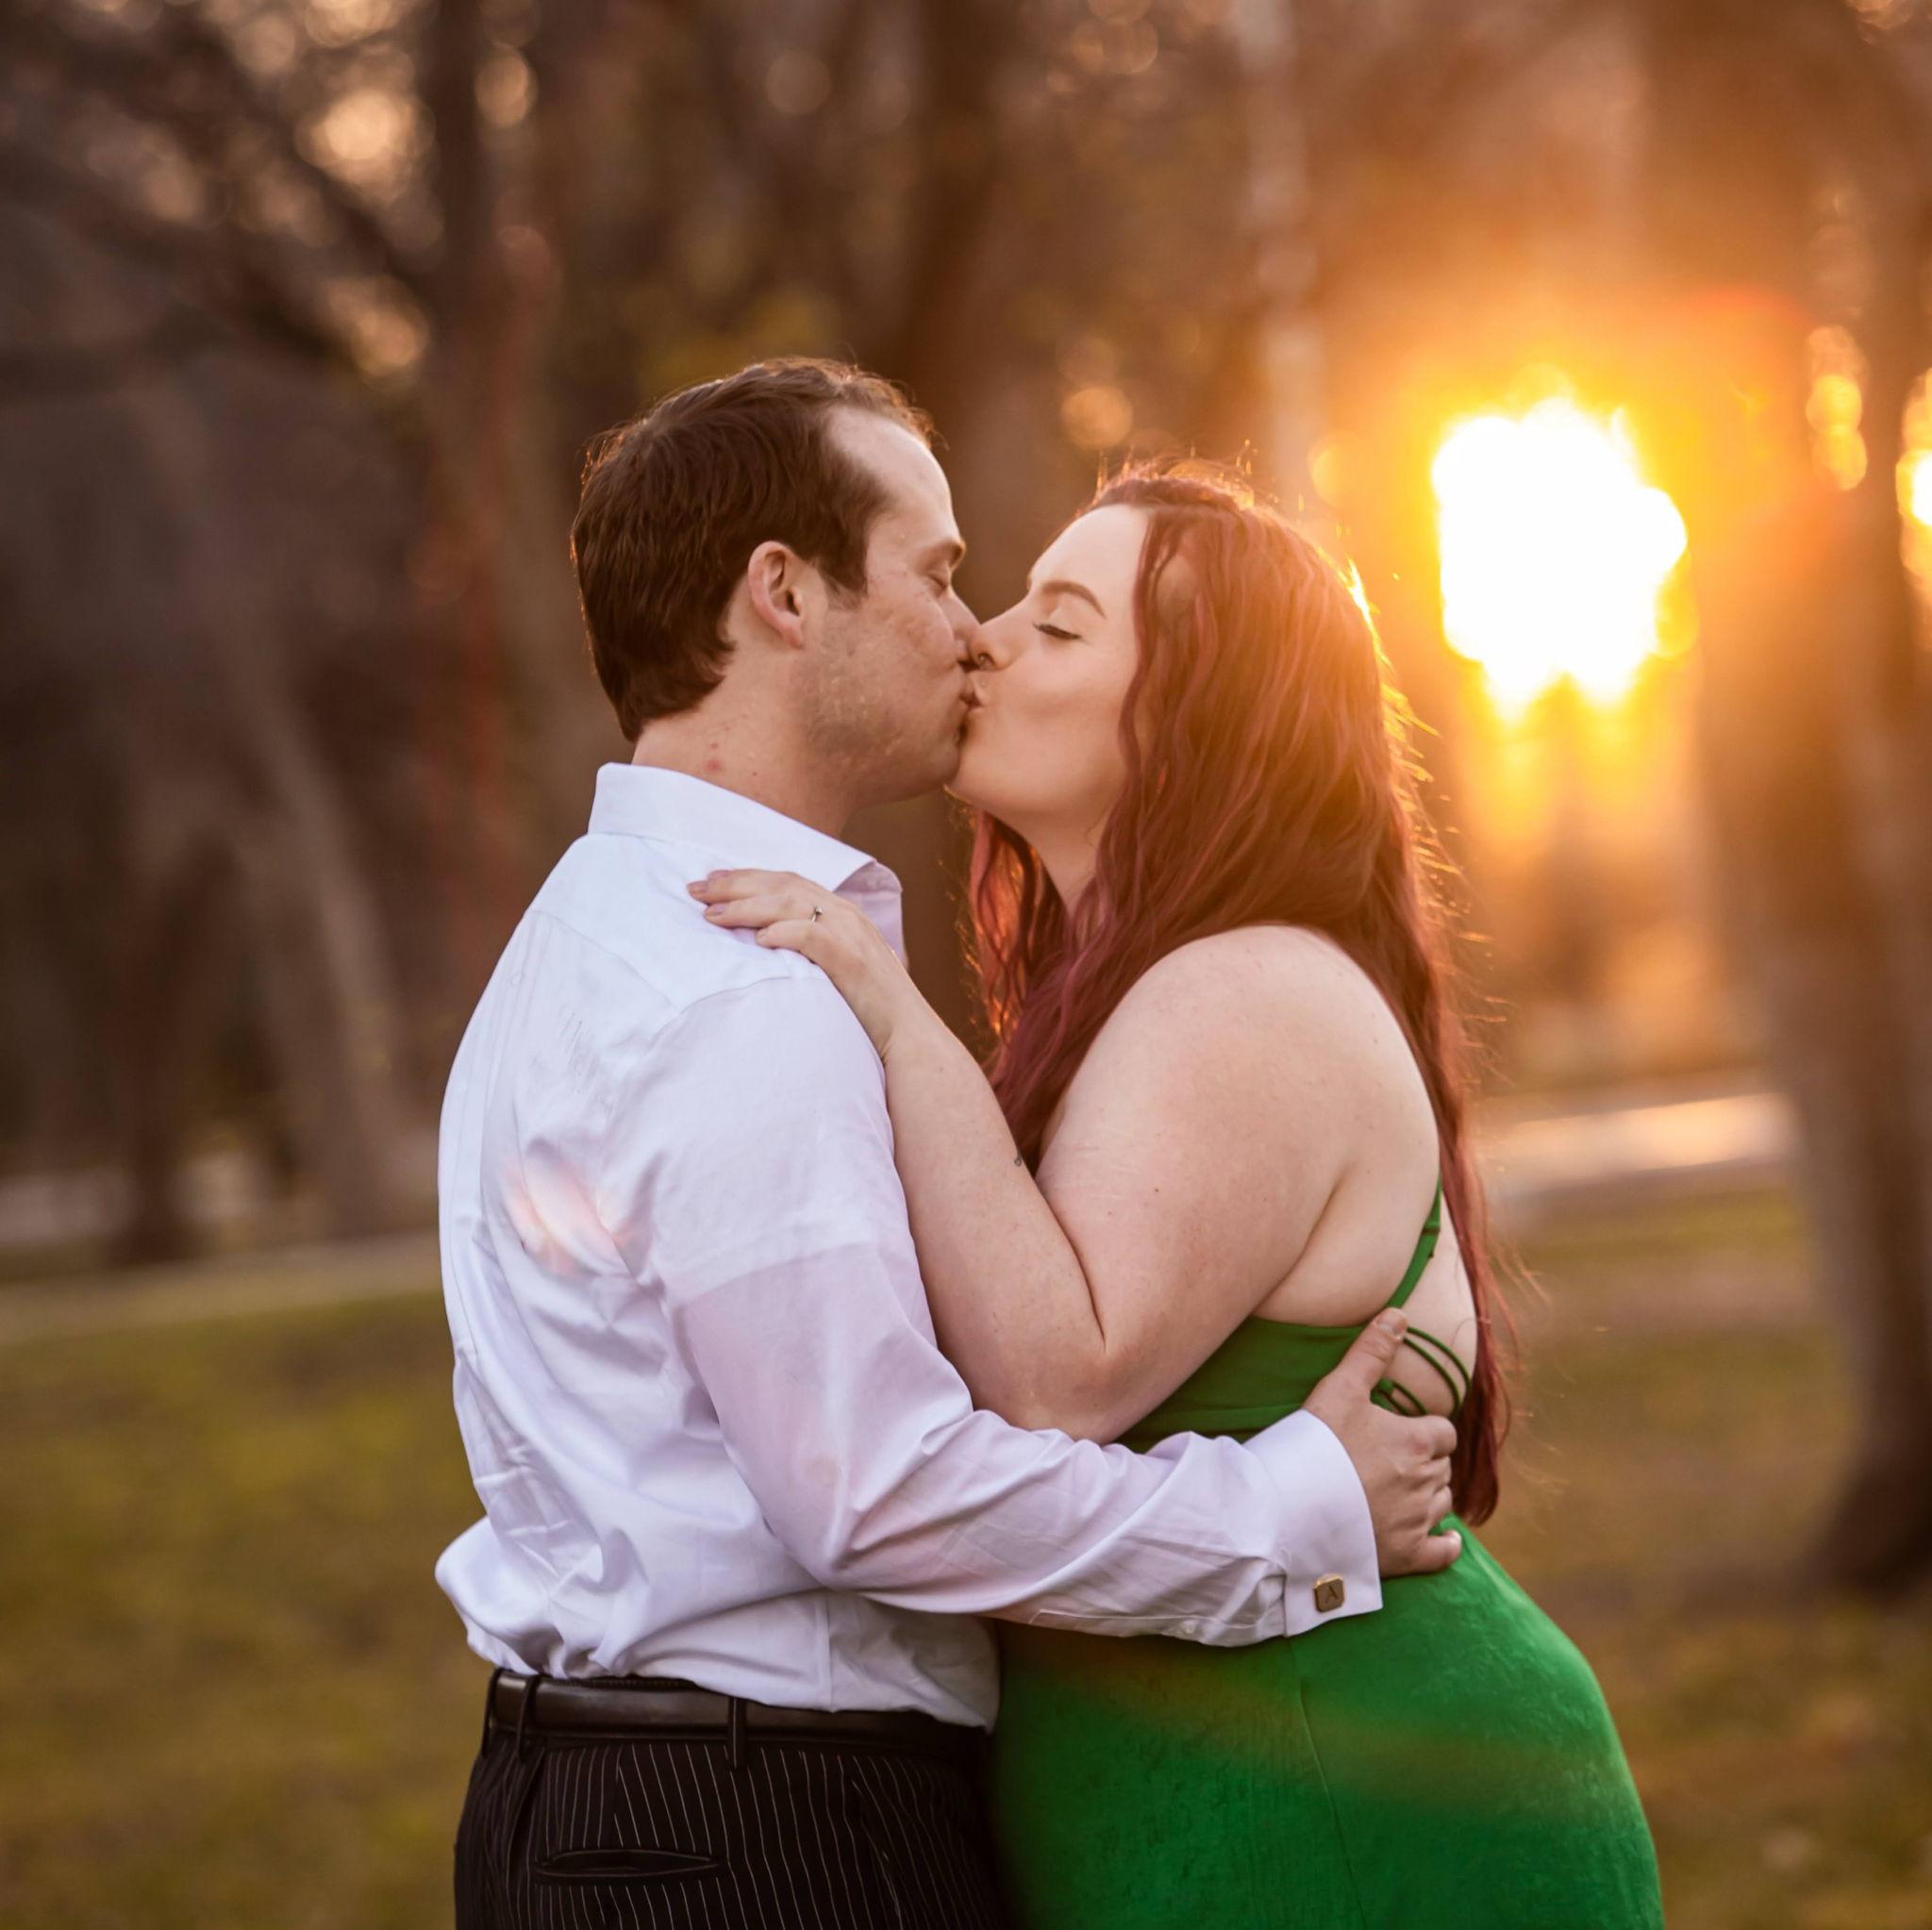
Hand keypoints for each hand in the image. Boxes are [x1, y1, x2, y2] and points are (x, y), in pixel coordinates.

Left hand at [687, 869, 932, 1057]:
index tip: (712, 880)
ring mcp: (851, 935)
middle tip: (695, 889)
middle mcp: (846, 915)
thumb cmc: (868, 1008)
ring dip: (747, 907)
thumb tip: (764, 943)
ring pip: (792, 904)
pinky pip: (813, 936)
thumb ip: (809, 949)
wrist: (908, 1034)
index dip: (748, 877)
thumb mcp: (837, 967)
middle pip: (783, 886)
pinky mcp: (852, 960)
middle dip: (735, 884)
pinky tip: (758, 938)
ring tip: (712, 915)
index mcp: (842, 912)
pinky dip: (784, 932)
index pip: (788, 882)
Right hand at [1304, 1310, 1461, 1577]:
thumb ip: (1371, 1351)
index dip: (1427, 1430)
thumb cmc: (1315, 1444)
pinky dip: (1446, 1545)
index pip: (1443, 1432)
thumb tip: (1399, 1314)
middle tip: (1394, 1459)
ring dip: (1429, 1495)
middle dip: (1425, 1462)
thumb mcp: (1340, 1387)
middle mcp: (1426, 1481)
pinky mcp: (1404, 1555)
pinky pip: (1441, 1552)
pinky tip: (1447, 1539)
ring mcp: (1416, 1521)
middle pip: (1442, 1468)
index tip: (1407, 1431)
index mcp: (1417, 1441)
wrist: (1289, 1508)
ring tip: (1406, 1491)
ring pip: (1441, 1503)